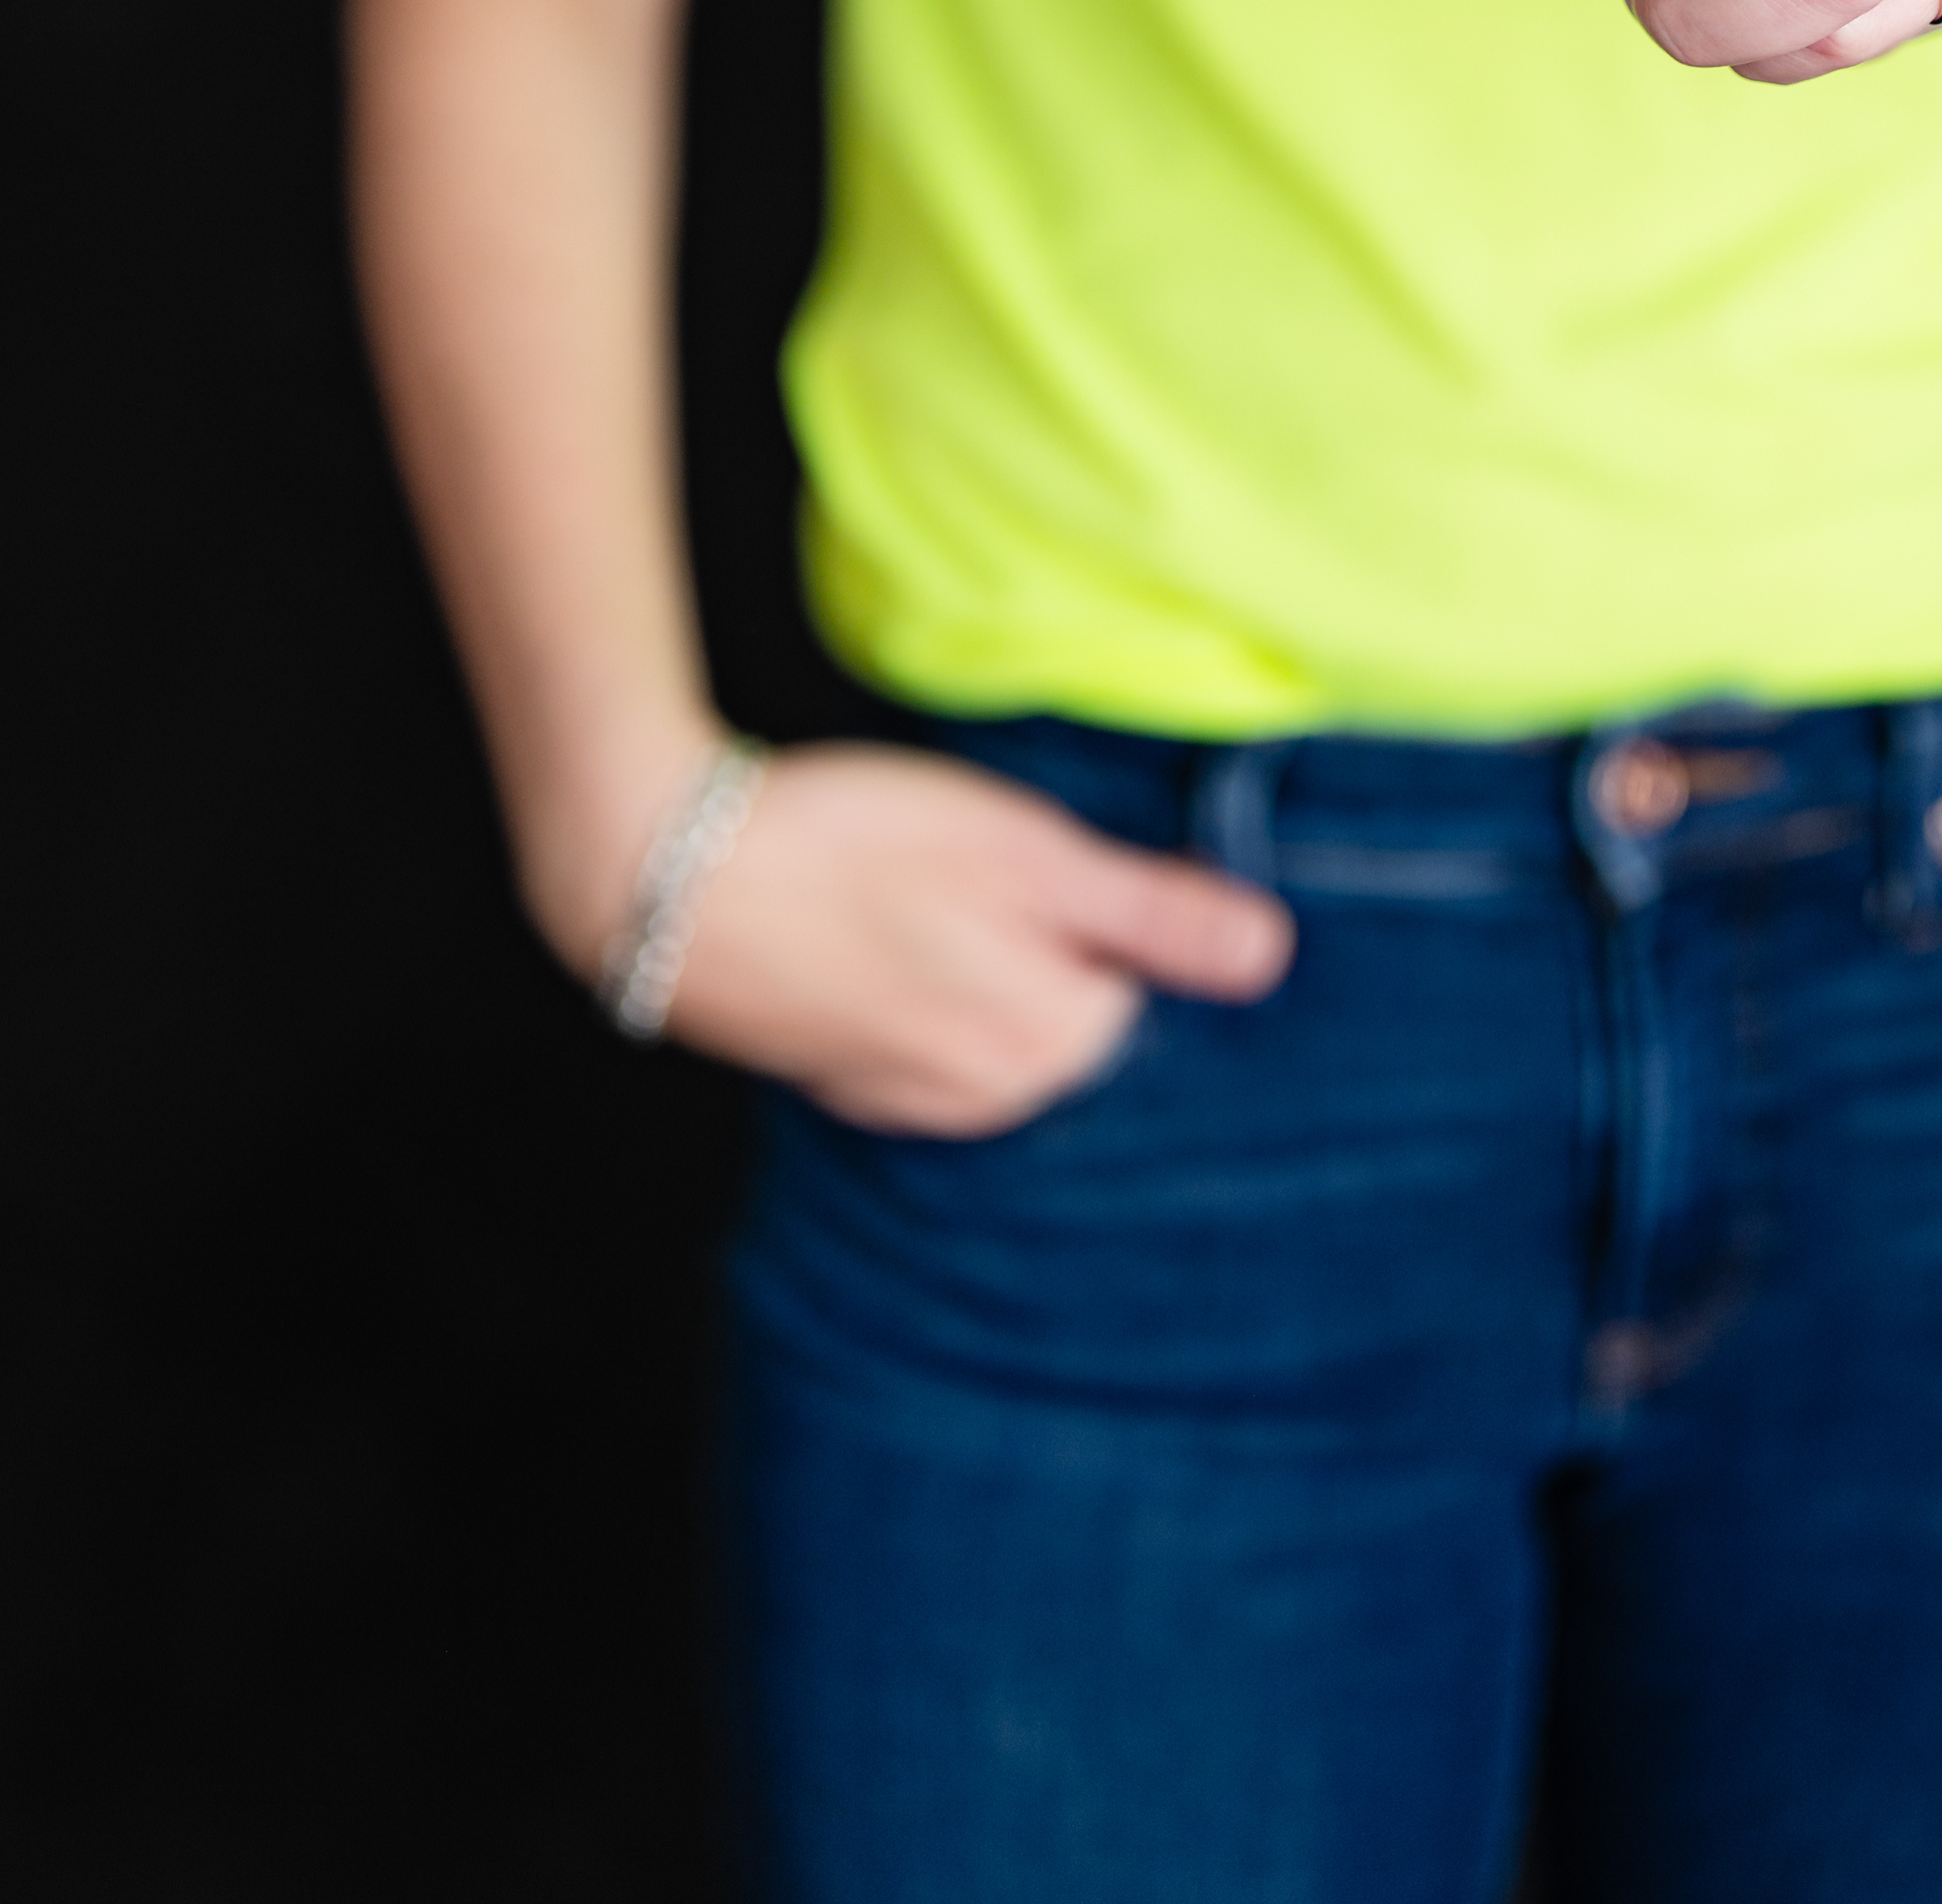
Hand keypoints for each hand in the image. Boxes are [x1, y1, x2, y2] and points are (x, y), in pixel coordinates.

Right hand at [606, 738, 1294, 1133]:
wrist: (668, 878)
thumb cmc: (855, 843)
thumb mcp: (1022, 852)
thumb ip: (1149, 912)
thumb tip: (1272, 956)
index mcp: (1051, 1042)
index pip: (1139, 980)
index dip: (1104, 903)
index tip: (1045, 855)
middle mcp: (990, 1098)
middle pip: (1072, 1007)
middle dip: (1048, 938)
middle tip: (971, 857)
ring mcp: (909, 1097)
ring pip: (998, 1020)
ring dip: (979, 957)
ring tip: (917, 883)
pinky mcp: (847, 1078)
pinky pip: (926, 1035)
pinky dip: (916, 982)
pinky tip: (874, 924)